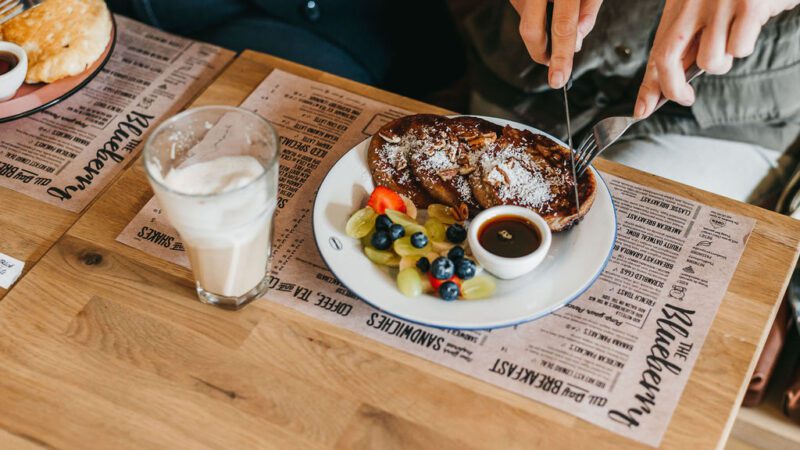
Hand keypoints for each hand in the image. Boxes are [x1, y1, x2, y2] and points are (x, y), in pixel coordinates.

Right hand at [512, 0, 603, 87]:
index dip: (560, 57)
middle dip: (541, 53)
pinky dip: (536, 18)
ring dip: (541, 31)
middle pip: (531, 32)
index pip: (562, 28)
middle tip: (551, 61)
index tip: (558, 79)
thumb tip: (576, 43)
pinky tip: (545, 6)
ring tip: (556, 13)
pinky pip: (522, 14)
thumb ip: (587, 13)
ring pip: (525, 24)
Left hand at [634, 0, 799, 118]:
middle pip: (667, 59)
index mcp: (678, 6)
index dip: (648, 85)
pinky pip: (739, 48)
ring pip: (710, 61)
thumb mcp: (700, 13)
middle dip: (673, 89)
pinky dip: (745, 45)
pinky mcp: (748, 5)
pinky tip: (750, 26)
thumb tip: (667, 88)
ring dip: (722, 62)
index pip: (657, 50)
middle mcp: (692, 3)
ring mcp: (719, 4)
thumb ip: (685, 44)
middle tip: (686, 98)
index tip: (641, 110)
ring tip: (732, 38)